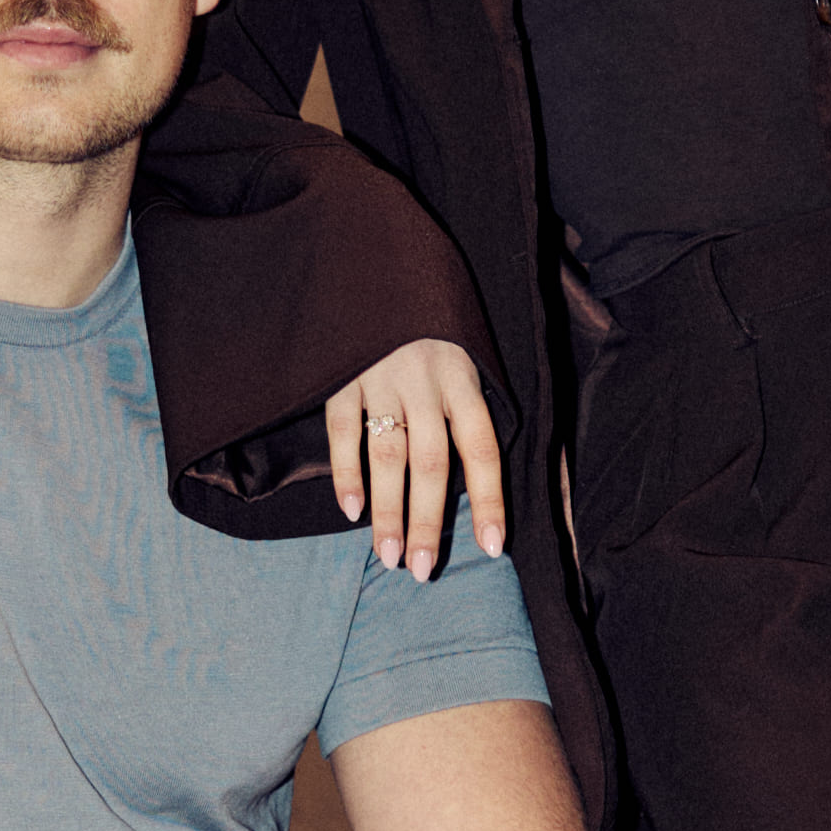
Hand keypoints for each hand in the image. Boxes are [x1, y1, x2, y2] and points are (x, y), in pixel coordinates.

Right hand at [324, 338, 506, 579]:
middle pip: (431, 463)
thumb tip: (478, 482)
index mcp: (462, 377)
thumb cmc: (425, 323)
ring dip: (387, 511)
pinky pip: (343, 431)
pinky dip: (346, 473)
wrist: (374, 260)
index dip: (487, 501)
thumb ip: (465, 408)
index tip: (491, 548)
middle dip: (428, 522)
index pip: (481, 449)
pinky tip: (351, 510)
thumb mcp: (460, 353)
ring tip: (390, 556)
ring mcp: (379, 376)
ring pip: (387, 456)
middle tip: (423, 570)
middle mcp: (424, 380)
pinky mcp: (339, 374)